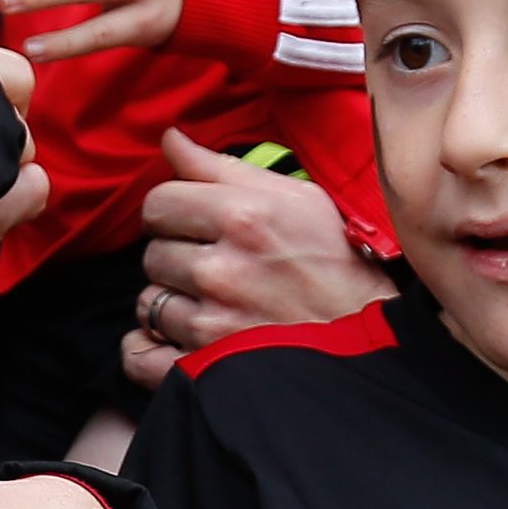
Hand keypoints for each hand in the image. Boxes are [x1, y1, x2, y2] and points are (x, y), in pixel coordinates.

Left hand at [128, 133, 388, 378]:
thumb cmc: (336, 264)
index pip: (157, 203)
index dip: (172, 212)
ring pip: (149, 303)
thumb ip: (223, 167)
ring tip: (214, 304)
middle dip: (177, 257)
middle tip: (216, 267)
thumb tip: (169, 137)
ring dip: (173, 303)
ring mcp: (210, 325)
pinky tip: (180, 340)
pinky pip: (139, 355)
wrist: (368, 340)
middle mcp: (221, 270)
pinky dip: (150, 348)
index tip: (194, 225)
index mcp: (242, 217)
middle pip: (151, 253)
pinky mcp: (203, 371)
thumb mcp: (297, 199)